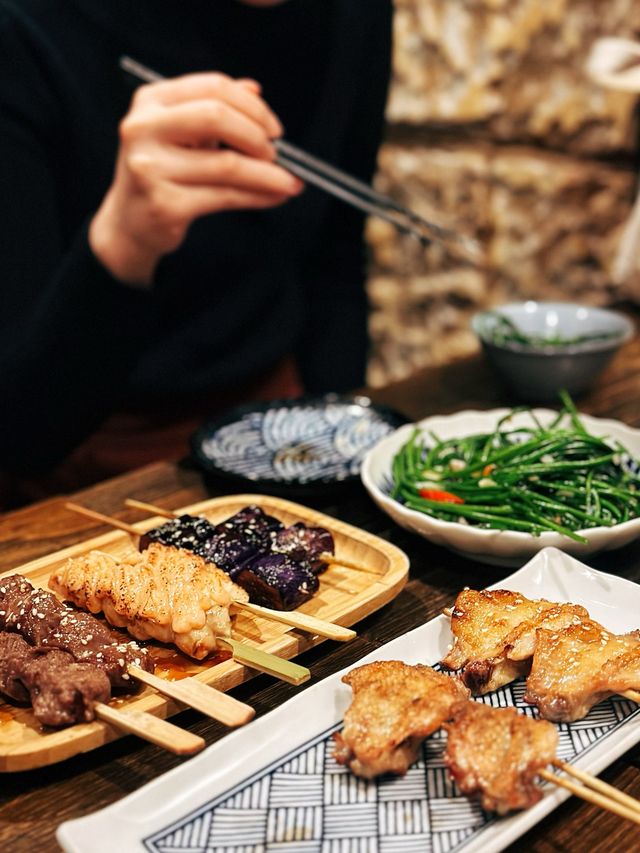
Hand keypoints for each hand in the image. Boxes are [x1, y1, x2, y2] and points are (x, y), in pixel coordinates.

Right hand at [89, 73, 302, 285]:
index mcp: (149, 102)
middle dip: (257, 136)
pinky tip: (274, 197)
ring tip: (288, 181)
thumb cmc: (159, 172)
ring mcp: (151, 168)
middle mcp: (143, 130)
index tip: (274, 128)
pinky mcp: (166, 205)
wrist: (129, 223)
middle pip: (218, 116)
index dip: (252, 107)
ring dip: (268, 174)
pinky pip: (226, 196)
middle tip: (275, 153)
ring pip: (228, 164)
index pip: (213, 88)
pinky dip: (258, 196)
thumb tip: (255, 90)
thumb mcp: (180, 133)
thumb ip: (213, 107)